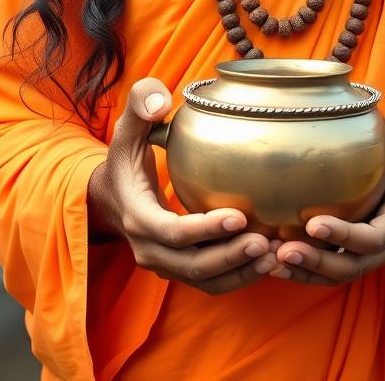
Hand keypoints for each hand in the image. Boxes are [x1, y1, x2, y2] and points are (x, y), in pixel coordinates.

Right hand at [87, 78, 278, 293]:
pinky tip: (268, 261)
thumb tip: (162, 103)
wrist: (109, 197)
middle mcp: (149, 249)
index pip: (172, 233)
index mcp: (138, 217)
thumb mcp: (127, 128)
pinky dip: (239, 277)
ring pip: (204, 280)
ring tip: (275, 255)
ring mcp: (164, 264)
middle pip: (192, 265)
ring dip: (240, 272)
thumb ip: (141, 103)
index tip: (239, 216)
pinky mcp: (180, 269)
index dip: (204, 230)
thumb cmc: (125, 158)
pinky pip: (211, 282)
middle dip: (230, 257)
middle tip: (266, 241)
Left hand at [271, 91, 384, 285]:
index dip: (344, 235)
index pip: (373, 237)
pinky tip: (272, 262)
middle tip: (282, 250)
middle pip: (352, 265)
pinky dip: (303, 270)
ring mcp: (373, 252)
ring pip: (338, 273)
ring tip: (271, 262)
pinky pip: (330, 269)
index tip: (312, 223)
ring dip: (305, 272)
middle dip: (318, 262)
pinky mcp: (356, 251)